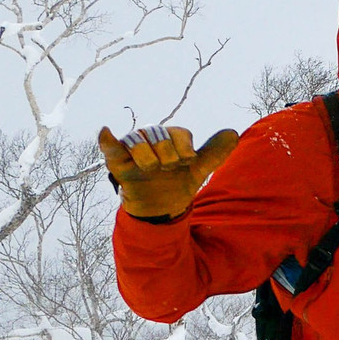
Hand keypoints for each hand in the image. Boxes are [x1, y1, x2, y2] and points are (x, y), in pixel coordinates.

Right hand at [98, 125, 238, 218]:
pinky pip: (110, 147)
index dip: (186, 151)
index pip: (181, 133)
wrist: (160, 208)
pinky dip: (107, 139)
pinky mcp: (117, 161)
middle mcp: (151, 137)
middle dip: (168, 158)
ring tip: (151, 170)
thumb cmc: (178, 182)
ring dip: (149, 160)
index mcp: (171, 136)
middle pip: (161, 136)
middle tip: (166, 170)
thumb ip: (214, 152)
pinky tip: (106, 131)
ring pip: (139, 142)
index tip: (185, 163)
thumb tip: (233, 133)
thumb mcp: (198, 169)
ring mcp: (132, 147)